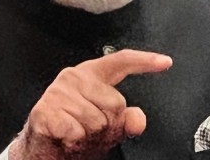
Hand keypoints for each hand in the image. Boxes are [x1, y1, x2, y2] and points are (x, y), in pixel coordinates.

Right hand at [9, 49, 172, 159]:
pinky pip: (76, 130)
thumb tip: (138, 120)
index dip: (145, 61)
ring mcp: (58, 91)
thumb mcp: (107, 125)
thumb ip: (126, 120)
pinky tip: (66, 137)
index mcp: (92, 75)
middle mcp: (75, 77)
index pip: (121, 61)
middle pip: (115, 103)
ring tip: (77, 133)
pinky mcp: (45, 109)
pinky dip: (74, 140)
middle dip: (108, 125)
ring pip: (96, 120)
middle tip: (91, 129)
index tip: (165, 62)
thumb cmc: (75, 131)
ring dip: (89, 135)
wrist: (44, 148)